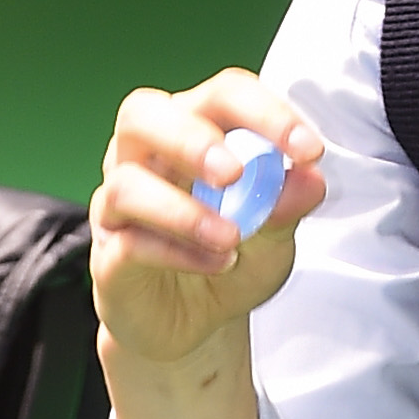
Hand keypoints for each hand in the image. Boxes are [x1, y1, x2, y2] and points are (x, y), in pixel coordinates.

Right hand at [90, 71, 324, 370]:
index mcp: (195, 131)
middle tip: (234, 174)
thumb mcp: (276, 234)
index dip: (265, 113)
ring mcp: (120, 205)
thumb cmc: (233, 256)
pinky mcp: (109, 256)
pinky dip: (178, 252)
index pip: (222, 96)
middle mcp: (148, 156)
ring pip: (126, 184)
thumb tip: (309, 180)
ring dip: (184, 210)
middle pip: (143, 114)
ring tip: (231, 237)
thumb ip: (288, 204)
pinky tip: (218, 263)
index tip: (308, 151)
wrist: (200, 323)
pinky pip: (130, 243)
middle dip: (191, 140)